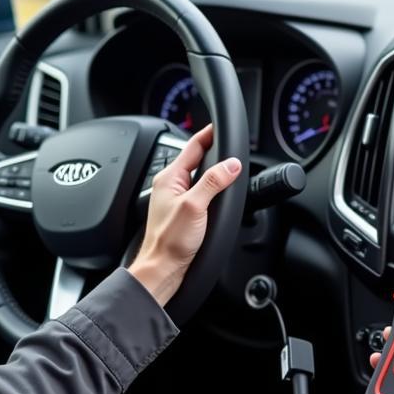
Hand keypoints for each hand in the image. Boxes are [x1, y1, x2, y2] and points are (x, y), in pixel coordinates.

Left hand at [128, 124, 240, 306]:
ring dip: (213, 169)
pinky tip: (219, 192)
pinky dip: (211, 186)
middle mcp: (170, 185)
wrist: (162, 268)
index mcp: (170, 177)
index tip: (221, 125)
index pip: (193, 146)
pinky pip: (199, 190)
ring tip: (228, 164)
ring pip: (198, 175)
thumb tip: (231, 164)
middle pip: (196, 158)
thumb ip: (214, 182)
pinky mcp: (182, 212)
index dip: (209, 133)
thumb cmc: (170, 241)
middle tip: (231, 144)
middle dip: (214, 150)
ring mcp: (175, 198)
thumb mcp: (195, 206)